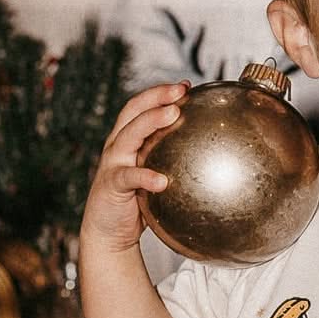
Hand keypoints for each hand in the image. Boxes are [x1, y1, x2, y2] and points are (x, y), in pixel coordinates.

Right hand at [80, 82, 188, 253]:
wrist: (108, 231)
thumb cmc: (135, 202)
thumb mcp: (155, 174)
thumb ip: (170, 161)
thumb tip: (210, 154)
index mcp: (127, 140)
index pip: (140, 107)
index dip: (160, 93)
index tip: (186, 86)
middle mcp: (117, 146)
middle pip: (133, 112)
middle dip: (156, 97)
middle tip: (181, 90)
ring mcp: (112, 164)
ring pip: (129, 135)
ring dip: (150, 122)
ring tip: (173, 114)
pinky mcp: (110, 186)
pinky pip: (128, 178)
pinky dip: (145, 177)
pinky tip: (162, 180)